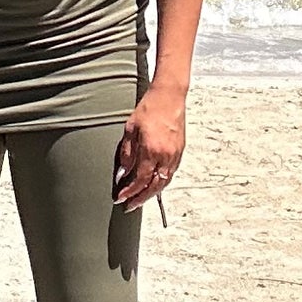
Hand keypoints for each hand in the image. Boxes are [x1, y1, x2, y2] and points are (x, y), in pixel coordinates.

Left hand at [113, 86, 185, 210]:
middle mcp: (165, 156)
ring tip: (140, 199)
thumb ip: (127, 153)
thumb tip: (123, 172)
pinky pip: (171, 173)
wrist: (169, 96)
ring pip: (164, 182)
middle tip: (130, 206)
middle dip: (141, 198)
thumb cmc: (149, 108)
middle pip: (154, 186)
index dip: (130, 192)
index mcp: (151, 151)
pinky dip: (161, 183)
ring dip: (152, 193)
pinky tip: (154, 184)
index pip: (140, 180)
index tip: (120, 198)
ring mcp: (175, 154)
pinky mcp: (180, 151)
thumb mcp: (130, 129)